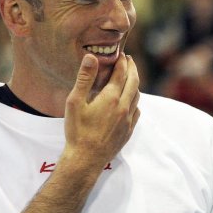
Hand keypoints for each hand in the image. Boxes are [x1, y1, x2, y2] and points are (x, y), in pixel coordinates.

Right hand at [63, 53, 140, 172]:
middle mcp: (124, 107)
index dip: (122, 62)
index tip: (121, 54)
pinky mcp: (129, 131)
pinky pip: (136, 110)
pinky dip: (135, 100)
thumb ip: (85, 78)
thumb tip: (92, 57)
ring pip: (137, 96)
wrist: (86, 159)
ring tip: (130, 77)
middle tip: (129, 60)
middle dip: (132, 68)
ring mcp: (128, 120)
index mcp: (111, 98)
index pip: (121, 73)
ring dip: (134, 84)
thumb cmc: (77, 131)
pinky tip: (130, 100)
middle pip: (134, 82)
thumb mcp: (75, 102)